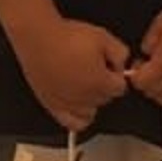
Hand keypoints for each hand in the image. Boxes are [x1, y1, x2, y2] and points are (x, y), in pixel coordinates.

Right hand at [9, 16, 129, 131]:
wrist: (39, 38)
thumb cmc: (68, 37)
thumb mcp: (103, 37)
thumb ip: (120, 53)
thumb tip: (122, 65)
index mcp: (100, 83)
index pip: (120, 88)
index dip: (116, 73)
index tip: (109, 64)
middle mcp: (85, 99)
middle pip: (105, 99)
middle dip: (105, 85)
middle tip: (95, 67)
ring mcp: (68, 105)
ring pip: (91, 112)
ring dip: (92, 100)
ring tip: (84, 82)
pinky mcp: (52, 106)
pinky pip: (72, 123)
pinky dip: (78, 117)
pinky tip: (78, 105)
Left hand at [128, 0, 161, 108]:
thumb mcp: (161, 20)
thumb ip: (148, 40)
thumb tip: (146, 51)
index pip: (140, 82)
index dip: (134, 73)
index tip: (138, 63)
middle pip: (152, 94)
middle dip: (145, 83)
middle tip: (148, 68)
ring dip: (160, 92)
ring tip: (161, 77)